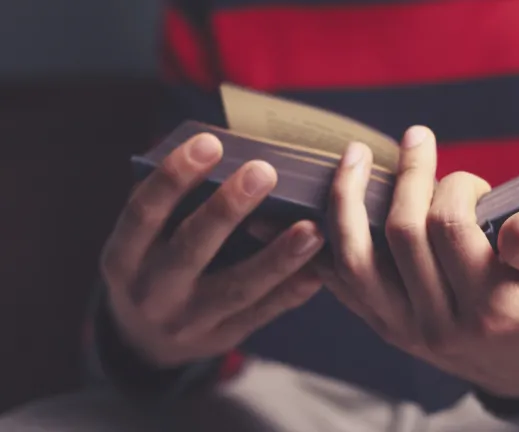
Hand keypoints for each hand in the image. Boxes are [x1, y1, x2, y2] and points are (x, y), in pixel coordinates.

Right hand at [100, 133, 324, 366]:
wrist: (144, 342)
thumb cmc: (152, 266)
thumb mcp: (143, 241)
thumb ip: (171, 206)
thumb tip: (219, 152)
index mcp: (124, 257)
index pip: (144, 212)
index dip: (174, 176)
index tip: (209, 142)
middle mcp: (151, 291)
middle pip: (191, 248)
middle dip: (228, 208)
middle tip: (264, 171)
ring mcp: (187, 321)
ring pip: (236, 288)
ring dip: (277, 258)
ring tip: (312, 229)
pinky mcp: (222, 337)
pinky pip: (261, 314)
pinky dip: (291, 291)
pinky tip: (318, 270)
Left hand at [317, 126, 518, 397]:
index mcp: (487, 308)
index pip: (450, 227)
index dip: (457, 187)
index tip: (473, 182)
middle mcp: (438, 323)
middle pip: (401, 234)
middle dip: (407, 176)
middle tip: (415, 139)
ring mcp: (403, 328)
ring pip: (356, 260)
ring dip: (348, 201)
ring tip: (354, 157)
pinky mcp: (383, 327)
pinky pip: (341, 283)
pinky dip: (328, 243)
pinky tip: (324, 207)